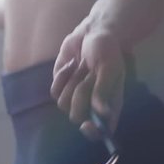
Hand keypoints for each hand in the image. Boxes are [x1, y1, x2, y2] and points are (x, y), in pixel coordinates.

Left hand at [51, 12, 125, 140]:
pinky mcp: (61, 87)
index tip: (87, 124)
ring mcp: (75, 98)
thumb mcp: (109, 67)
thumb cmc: (107, 50)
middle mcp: (91, 106)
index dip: (92, 132)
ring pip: (63, 104)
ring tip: (81, 68)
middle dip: (79, 96)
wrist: (92, 32)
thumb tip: (103, 113)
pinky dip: (62, 76)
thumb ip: (104, 90)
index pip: (100, 131)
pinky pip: (55, 91)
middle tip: (87, 77)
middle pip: (77, 116)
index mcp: (109, 106)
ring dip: (71, 83)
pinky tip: (72, 64)